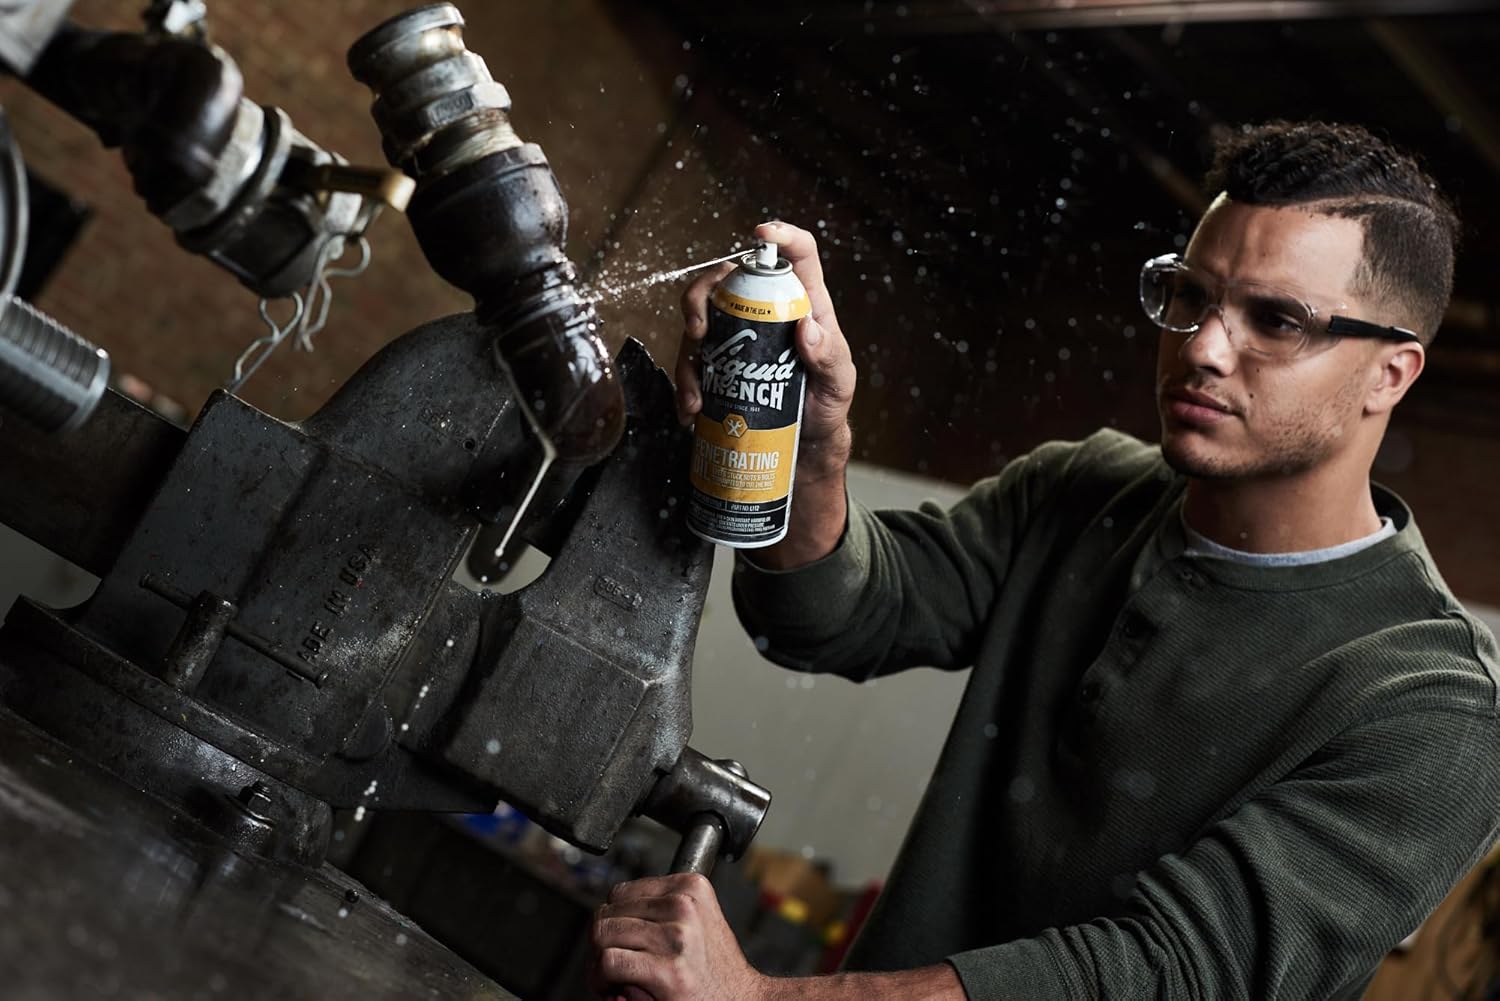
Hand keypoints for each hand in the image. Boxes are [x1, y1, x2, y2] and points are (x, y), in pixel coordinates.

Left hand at [590, 873, 768, 1000]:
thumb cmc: (716, 971)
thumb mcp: (696, 921)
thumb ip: (660, 908)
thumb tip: (609, 913)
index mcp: (691, 887)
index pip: (621, 892)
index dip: (612, 920)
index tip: (617, 941)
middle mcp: (684, 906)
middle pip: (608, 912)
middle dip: (600, 942)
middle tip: (608, 966)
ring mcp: (677, 937)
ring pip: (603, 934)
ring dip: (596, 962)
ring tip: (611, 978)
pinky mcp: (668, 969)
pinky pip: (609, 962)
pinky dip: (601, 978)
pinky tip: (614, 988)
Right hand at [676, 221, 856, 475]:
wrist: (805, 445)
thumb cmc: (826, 405)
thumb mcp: (838, 382)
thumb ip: (829, 356)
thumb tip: (806, 327)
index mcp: (801, 303)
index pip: (795, 256)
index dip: (781, 236)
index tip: (761, 233)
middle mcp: (762, 312)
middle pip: (724, 280)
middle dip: (700, 295)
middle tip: (697, 329)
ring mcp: (736, 337)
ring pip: (698, 321)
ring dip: (687, 354)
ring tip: (695, 396)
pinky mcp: (718, 366)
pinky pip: (691, 363)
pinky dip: (685, 386)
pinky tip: (690, 412)